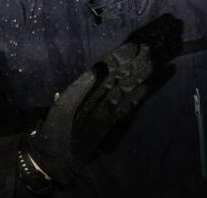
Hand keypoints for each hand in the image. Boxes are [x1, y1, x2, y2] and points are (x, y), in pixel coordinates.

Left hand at [22, 41, 154, 185]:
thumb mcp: (63, 106)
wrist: (54, 159)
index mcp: (83, 87)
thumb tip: (98, 69)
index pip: (105, 68)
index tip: (134, 46)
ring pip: (124, 90)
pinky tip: (146, 88)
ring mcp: (104, 110)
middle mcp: (96, 95)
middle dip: (133, 64)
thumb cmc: (55, 130)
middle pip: (118, 76)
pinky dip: (135, 99)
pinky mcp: (109, 124)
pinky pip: (125, 109)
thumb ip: (79, 88)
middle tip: (149, 51)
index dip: (119, 57)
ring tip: (152, 65)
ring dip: (138, 78)